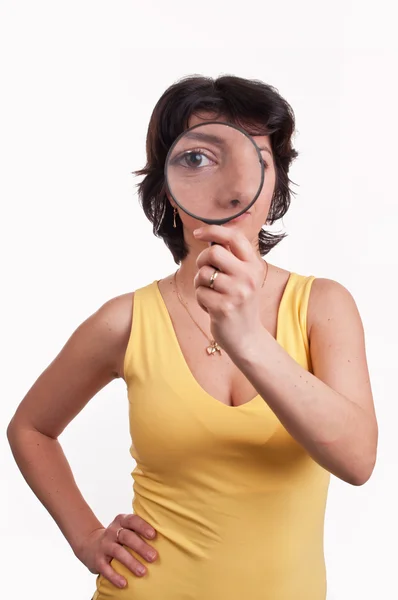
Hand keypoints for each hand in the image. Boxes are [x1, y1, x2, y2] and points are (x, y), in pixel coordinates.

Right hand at [75, 513, 157, 588]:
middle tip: (153, 557)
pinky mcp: (97, 560)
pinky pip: (106, 568)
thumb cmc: (118, 536)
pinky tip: (124, 583)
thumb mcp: (126, 528)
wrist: (90, 543)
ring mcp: (104, 545)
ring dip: (131, 562)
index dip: (142, 527)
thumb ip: (139, 530)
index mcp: (121, 521)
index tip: (154, 535)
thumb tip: (165, 537)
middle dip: (141, 547)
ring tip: (143, 572)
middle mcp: (112, 531)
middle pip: (127, 537)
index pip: (132, 520)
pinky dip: (115, 576)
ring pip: (118, 552)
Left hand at [193, 225, 265, 356]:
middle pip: (213, 252)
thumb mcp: (244, 278)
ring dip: (200, 283)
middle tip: (205, 273)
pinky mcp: (224, 307)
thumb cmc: (240, 303)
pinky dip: (201, 299)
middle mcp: (248, 276)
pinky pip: (200, 292)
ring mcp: (237, 292)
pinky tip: (211, 307)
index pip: (234, 237)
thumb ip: (232, 258)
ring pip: (203, 274)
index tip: (198, 232)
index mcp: (254, 265)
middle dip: (202, 261)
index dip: (213, 230)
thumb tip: (209, 237)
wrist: (247, 337)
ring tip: (211, 294)